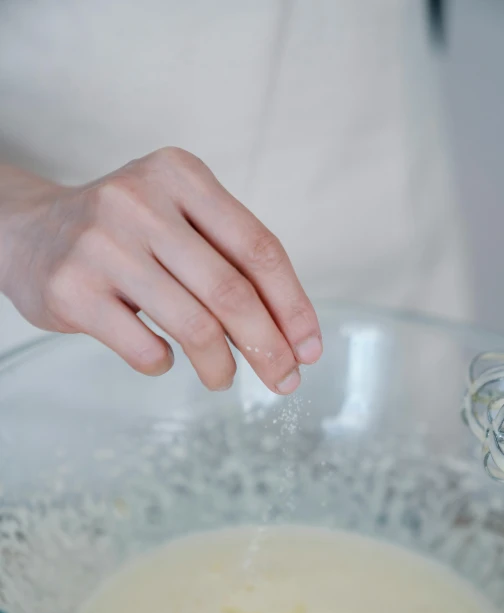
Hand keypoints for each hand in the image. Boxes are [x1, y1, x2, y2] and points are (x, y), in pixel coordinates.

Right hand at [0, 149, 321, 392]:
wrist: (29, 231)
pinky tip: (163, 357)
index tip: (309, 348)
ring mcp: (102, 246)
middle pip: (231, 291)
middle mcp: (140, 202)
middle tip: (284, 380)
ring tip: (222, 378)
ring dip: (220, 365)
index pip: (259, 248)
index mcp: (181, 176)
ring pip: (193, 325)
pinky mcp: (73, 290)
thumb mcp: (177, 218)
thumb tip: (287, 333)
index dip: (293, 305)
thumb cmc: (123, 233)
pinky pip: (144, 348)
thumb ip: (227, 260)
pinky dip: (165, 363)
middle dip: (268, 347)